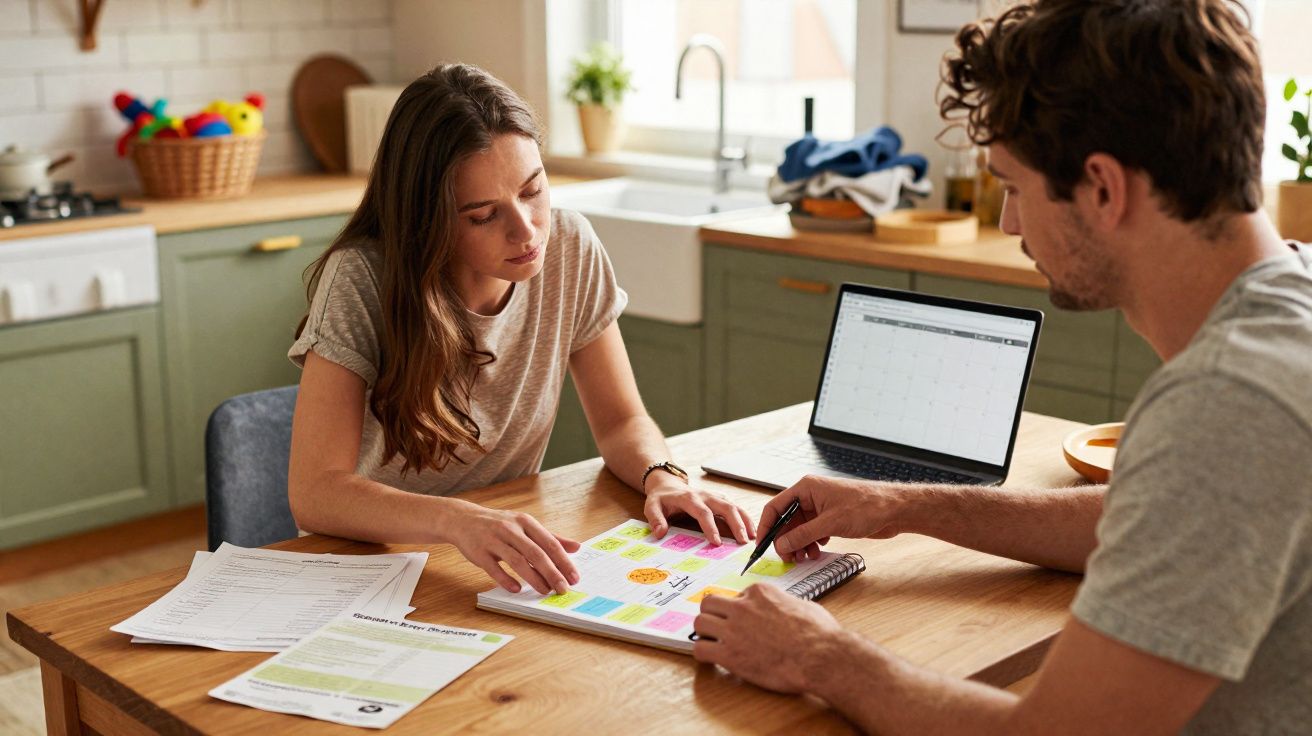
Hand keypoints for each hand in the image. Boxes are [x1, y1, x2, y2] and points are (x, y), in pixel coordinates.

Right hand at [440, 499, 580, 594]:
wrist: (464, 520)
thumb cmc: (499, 525)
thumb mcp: (526, 526)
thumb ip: (550, 537)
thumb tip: (576, 547)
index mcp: (525, 522)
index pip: (549, 543)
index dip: (563, 561)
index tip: (574, 577)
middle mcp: (511, 529)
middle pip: (536, 553)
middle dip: (552, 572)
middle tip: (562, 588)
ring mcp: (494, 540)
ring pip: (517, 560)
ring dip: (533, 578)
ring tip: (544, 591)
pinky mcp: (479, 552)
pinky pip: (494, 568)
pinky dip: (506, 579)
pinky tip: (516, 589)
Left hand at [643, 476, 754, 545]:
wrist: (668, 484)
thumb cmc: (661, 498)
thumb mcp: (651, 506)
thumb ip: (655, 519)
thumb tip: (660, 533)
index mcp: (689, 498)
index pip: (702, 512)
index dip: (710, 527)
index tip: (717, 542)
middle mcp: (705, 495)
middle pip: (725, 506)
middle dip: (736, 523)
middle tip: (743, 541)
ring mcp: (714, 497)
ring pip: (734, 506)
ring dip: (745, 521)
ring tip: (753, 538)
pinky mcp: (720, 500)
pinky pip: (735, 508)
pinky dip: (745, 518)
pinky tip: (752, 531)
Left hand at [692, 584, 846, 693]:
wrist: (820, 657)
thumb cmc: (820, 634)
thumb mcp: (803, 605)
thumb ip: (786, 604)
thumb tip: (788, 609)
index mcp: (760, 592)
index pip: (737, 596)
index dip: (739, 610)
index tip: (744, 622)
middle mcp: (742, 607)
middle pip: (709, 603)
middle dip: (713, 615)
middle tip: (719, 629)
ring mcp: (733, 630)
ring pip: (700, 623)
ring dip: (705, 633)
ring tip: (714, 643)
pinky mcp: (729, 655)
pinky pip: (700, 650)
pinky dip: (703, 655)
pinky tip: (712, 661)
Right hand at [757, 475, 911, 561]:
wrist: (893, 510)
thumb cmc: (866, 506)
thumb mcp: (830, 523)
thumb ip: (803, 535)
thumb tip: (781, 544)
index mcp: (806, 488)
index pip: (775, 507)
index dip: (766, 526)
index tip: (762, 545)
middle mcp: (810, 496)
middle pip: (786, 520)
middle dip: (785, 540)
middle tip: (787, 558)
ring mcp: (821, 508)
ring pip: (799, 529)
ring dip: (798, 544)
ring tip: (803, 558)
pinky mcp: (830, 519)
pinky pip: (811, 532)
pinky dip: (810, 543)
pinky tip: (816, 552)